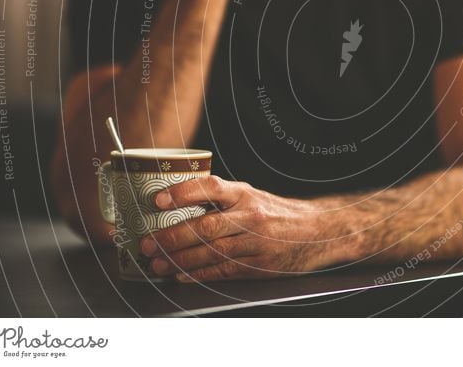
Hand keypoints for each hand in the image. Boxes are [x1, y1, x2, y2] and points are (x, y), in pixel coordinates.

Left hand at [139, 177, 335, 281]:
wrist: (316, 231)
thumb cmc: (275, 212)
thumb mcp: (251, 196)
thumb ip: (220, 200)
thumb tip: (174, 204)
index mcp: (244, 193)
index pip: (210, 187)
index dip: (182, 193)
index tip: (158, 200)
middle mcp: (250, 215)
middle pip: (205, 226)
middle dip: (172, 237)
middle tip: (147, 244)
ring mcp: (255, 242)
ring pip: (211, 252)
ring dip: (179, 260)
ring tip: (156, 264)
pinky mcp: (258, 265)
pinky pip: (223, 270)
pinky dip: (198, 274)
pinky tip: (180, 275)